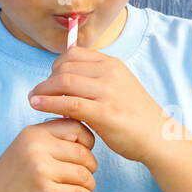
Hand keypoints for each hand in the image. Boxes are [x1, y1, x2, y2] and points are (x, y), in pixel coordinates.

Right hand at [0, 117, 97, 191]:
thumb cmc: (15, 174)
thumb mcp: (28, 146)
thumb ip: (53, 138)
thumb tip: (89, 137)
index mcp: (35, 134)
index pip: (76, 127)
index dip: (87, 142)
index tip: (82, 156)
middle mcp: (37, 149)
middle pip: (84, 155)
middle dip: (90, 169)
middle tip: (82, 179)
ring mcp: (42, 172)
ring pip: (85, 176)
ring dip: (88, 187)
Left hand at [27, 46, 166, 164]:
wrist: (158, 137)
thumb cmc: (135, 116)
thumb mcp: (119, 86)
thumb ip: (96, 80)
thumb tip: (65, 78)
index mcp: (112, 64)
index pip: (73, 54)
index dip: (55, 66)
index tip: (50, 80)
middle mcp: (110, 73)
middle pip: (64, 67)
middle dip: (47, 80)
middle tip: (38, 93)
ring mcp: (108, 92)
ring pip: (63, 82)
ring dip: (43, 91)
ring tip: (33, 99)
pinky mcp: (104, 113)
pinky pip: (69, 103)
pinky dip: (49, 103)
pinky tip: (38, 106)